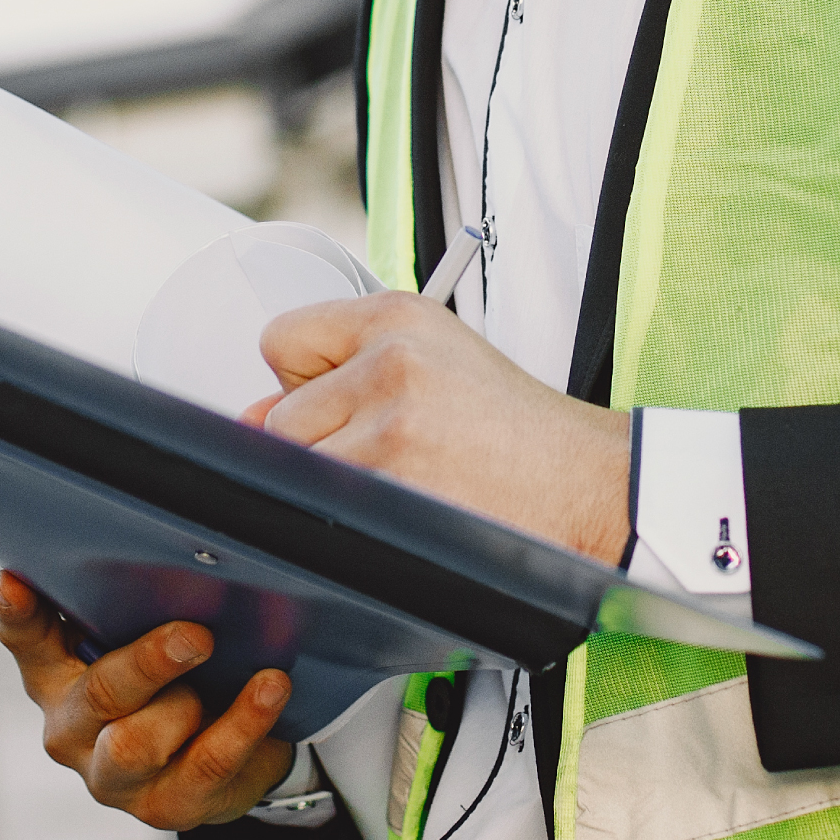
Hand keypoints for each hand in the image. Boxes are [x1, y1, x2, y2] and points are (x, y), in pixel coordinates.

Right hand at [0, 571, 295, 828]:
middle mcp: (73, 731)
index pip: (28, 641)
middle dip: (148, 663)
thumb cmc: (172, 679)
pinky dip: (244, 723)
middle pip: (99, 695)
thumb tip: (160, 542)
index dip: (19, 613)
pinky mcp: (166, 808)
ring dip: (188, 705)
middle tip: (196, 635)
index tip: (15, 580)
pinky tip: (271, 689)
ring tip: (244, 672)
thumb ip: (130, 602)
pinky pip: (206, 765)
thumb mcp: (143, 638)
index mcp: (57, 677)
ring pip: (136, 744)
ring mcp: (114, 778)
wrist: (222, 759)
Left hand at [242, 292, 630, 562]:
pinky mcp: (392, 481)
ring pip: (295, 470)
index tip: (338, 403)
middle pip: (277, 419)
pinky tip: (409, 510)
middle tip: (391, 454)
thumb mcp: (437, 359)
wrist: (587, 480)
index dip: (302, 382)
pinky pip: (323, 512)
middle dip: (319, 446)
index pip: (281, 340)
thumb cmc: (515, 430)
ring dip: (337, 489)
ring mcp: (388, 422)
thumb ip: (345, 371)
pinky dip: (353, 523)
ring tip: (407, 481)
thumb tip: (251, 417)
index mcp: (397, 315)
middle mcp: (388, 357)